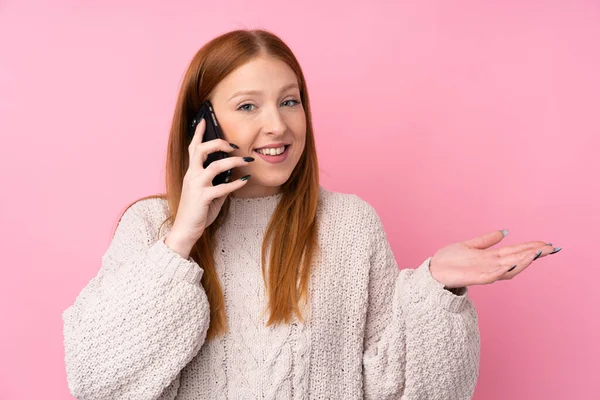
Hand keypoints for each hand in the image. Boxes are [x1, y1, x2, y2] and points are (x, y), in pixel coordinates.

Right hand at [168, 117, 253, 250]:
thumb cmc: (197, 211)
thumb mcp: (208, 193)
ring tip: (247, 160)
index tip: (204, 119)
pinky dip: (235, 183)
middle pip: (201, 150)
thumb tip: (232, 174)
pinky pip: (222, 188)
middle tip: (234, 144)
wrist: (185, 230)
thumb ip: (218, 182)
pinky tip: (245, 180)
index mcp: (191, 172)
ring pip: (215, 166)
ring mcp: (196, 186)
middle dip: (218, 143)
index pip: (193, 148)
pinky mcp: (202, 198)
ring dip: (234, 161)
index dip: (199, 133)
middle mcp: (191, 175)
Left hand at [429, 230, 560, 288]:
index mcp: (491, 257)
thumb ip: (487, 240)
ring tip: (537, 254)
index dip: (531, 247)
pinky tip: (512, 264)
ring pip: (509, 268)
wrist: (433, 270)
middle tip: (552, 248)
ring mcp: (484, 272)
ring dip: (523, 261)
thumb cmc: (449, 260)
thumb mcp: (470, 245)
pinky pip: (492, 276)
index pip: (516, 251)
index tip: (547, 243)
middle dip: (534, 253)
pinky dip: (502, 271)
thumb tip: (505, 232)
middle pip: (518, 259)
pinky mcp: (474, 278)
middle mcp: (491, 265)